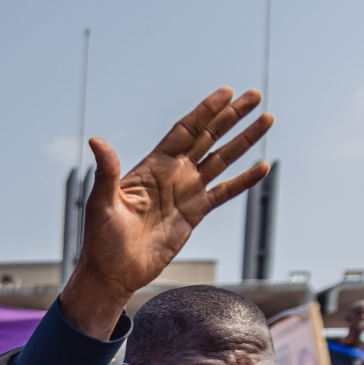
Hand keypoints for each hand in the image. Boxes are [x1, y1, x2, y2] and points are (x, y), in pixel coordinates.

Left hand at [57, 88, 271, 339]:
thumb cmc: (100, 239)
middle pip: (208, 137)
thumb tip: (96, 140)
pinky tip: (263, 166)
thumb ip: (106, 172)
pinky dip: (244, 180)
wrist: (113, 272)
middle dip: (231, 116)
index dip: (205, 111)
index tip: (226, 91)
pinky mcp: (194, 214)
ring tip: (267, 119)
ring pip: (221, 160)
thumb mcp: (101, 203)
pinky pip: (224, 192)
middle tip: (254, 95)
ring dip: (243, 140)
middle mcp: (173, 174)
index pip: (184, 130)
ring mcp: (185, 193)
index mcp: (152, 166)